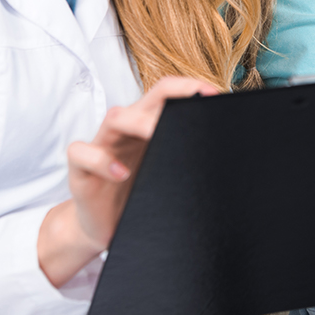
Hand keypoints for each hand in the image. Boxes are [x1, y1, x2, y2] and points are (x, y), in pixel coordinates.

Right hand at [39, 76, 217, 285]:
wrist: (101, 226)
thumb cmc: (138, 195)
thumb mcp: (165, 173)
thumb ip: (186, 158)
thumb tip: (234, 153)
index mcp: (145, 126)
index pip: (166, 94)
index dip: (189, 88)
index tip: (216, 94)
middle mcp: (124, 130)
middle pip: (143, 98)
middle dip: (170, 97)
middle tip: (193, 108)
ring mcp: (101, 146)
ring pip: (114, 118)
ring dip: (138, 122)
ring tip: (157, 133)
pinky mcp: (80, 171)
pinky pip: (81, 153)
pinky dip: (100, 159)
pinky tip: (120, 172)